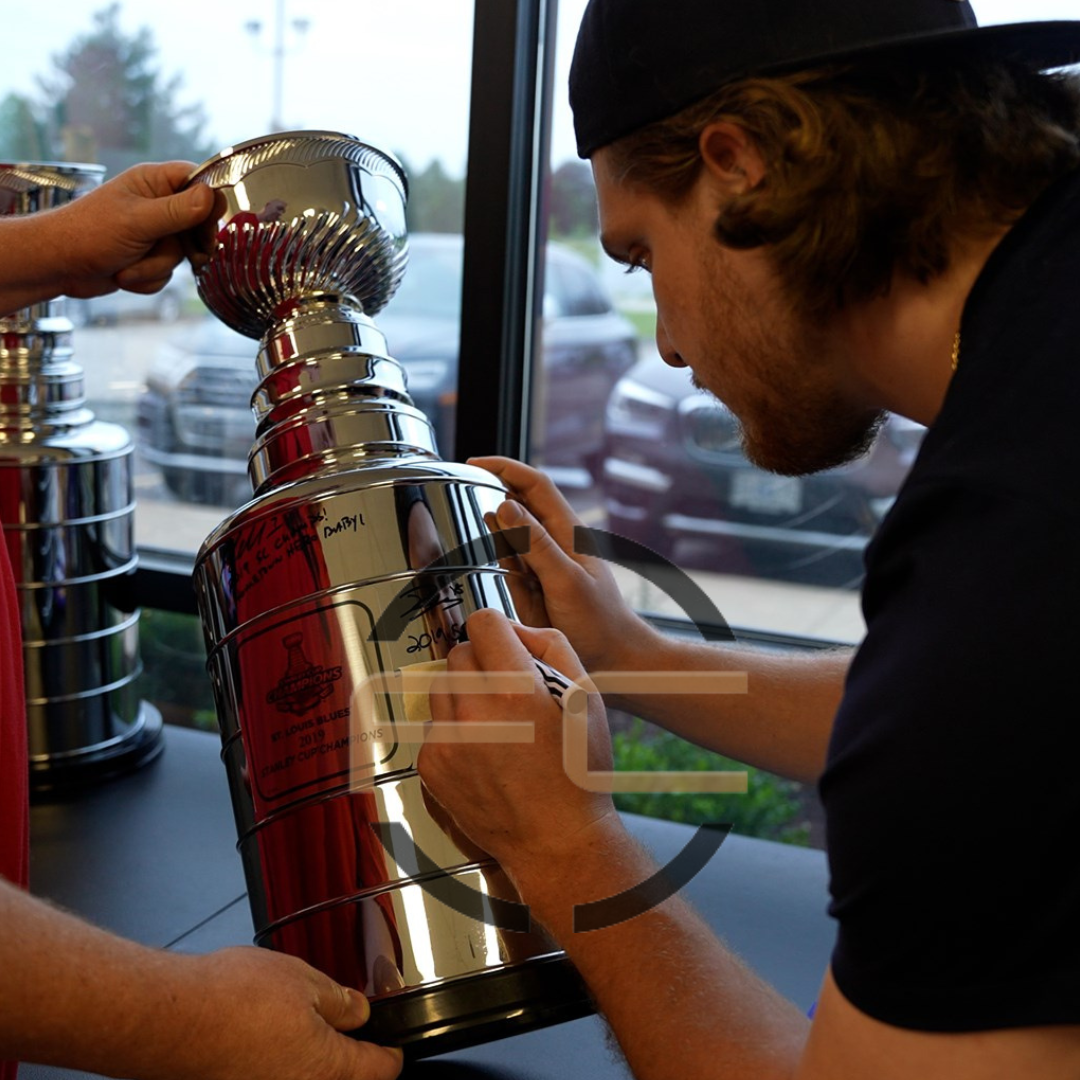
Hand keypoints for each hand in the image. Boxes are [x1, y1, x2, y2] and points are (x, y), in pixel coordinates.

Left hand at [45, 160, 213, 299]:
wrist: (58, 266)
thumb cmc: (87, 234)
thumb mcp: (137, 221)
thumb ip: (177, 211)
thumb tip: (211, 197)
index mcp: (153, 182)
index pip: (199, 181)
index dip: (210, 203)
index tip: (209, 227)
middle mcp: (157, 204)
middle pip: (197, 225)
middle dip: (180, 248)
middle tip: (169, 252)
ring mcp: (154, 232)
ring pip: (182, 255)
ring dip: (156, 268)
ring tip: (128, 266)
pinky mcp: (149, 257)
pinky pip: (168, 273)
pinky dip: (148, 279)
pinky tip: (125, 274)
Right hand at [174, 946, 402, 1079]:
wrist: (172, 1020)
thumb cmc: (233, 1000)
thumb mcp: (306, 981)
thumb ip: (341, 1002)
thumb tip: (358, 1012)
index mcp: (328, 1068)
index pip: (380, 1071)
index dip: (391, 1052)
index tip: (393, 1046)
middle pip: (342, 1079)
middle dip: (349, 1057)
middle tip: (348, 1028)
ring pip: (306, 1077)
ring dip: (310, 1058)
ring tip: (301, 1024)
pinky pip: (274, 1076)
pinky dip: (279, 1060)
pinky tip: (268, 1035)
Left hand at [418, 608, 618, 879]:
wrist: (556, 841)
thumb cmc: (577, 772)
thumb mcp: (587, 698)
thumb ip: (552, 647)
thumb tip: (515, 629)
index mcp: (515, 687)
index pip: (482, 622)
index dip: (498, 630)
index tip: (506, 646)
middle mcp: (474, 709)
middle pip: (459, 652)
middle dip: (482, 663)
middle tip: (508, 692)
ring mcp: (447, 739)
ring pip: (442, 687)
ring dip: (464, 694)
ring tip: (496, 725)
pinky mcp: (431, 765)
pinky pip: (434, 725)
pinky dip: (454, 730)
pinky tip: (484, 753)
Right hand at [469, 456, 659, 675]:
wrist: (612, 662)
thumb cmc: (600, 622)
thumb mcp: (565, 580)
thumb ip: (535, 544)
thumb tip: (503, 506)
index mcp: (568, 532)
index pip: (535, 485)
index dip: (506, 468)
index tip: (473, 463)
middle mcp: (553, 543)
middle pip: (517, 505)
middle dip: (490, 493)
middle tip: (458, 493)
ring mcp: (541, 565)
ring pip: (508, 534)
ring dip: (488, 527)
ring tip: (463, 526)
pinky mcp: (531, 587)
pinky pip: (506, 563)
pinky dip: (492, 555)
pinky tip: (478, 555)